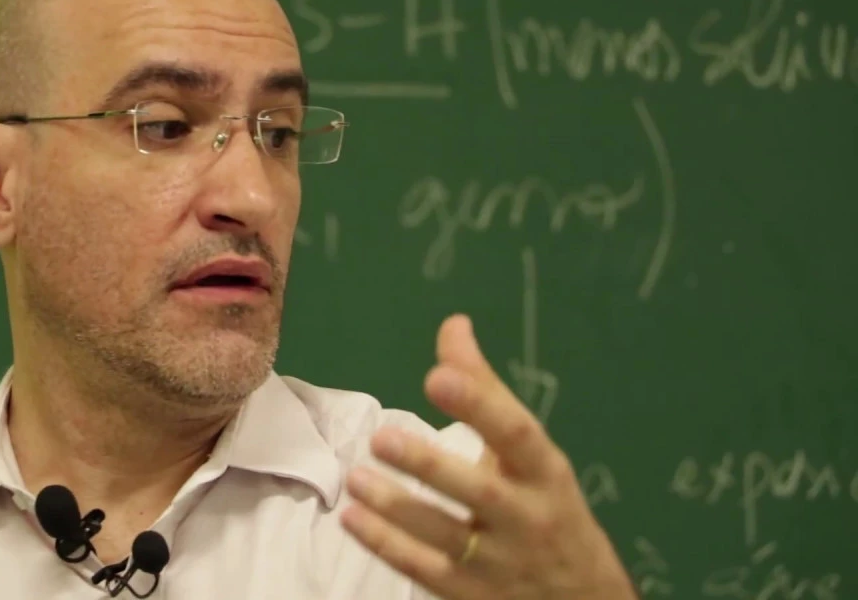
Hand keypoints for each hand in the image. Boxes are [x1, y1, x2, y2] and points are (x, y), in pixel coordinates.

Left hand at [340, 314, 636, 599]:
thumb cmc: (546, 508)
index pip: (517, 435)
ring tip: (355, 478)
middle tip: (383, 437)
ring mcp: (500, 562)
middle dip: (431, 465)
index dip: (480, 405)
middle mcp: (527, 518)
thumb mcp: (530, 453)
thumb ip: (485, 391)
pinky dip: (387, 546)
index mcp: (544, 472)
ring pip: (446, 536)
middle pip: (481, 493)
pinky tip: (352, 519)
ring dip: (397, 508)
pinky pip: (425, 571)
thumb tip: (453, 325)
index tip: (440, 376)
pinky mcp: (470, 593)